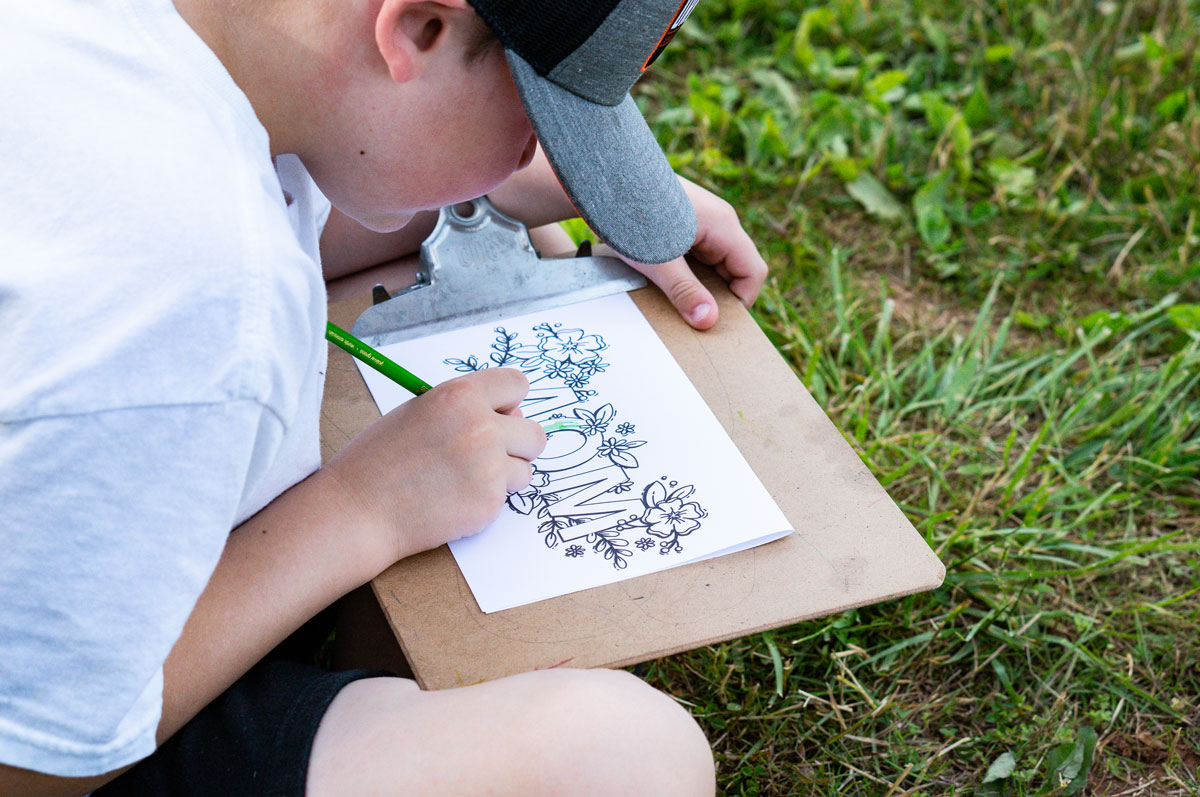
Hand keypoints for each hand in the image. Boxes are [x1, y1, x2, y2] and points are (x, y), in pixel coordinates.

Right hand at [325, 368, 546, 563]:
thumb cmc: (380, 460)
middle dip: (517, 445)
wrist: (358, 510)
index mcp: (460, 396)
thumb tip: (514, 415)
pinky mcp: (489, 503)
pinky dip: (485, 501)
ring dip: (503, 476)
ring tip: (461, 480)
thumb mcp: (419, 413)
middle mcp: (481, 427)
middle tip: (486, 456)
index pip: (517, 384)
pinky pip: (506, 498)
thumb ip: (466, 409)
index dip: (509, 402)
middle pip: (535, 433)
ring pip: (525, 469)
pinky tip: (452, 500)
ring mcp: (489, 467)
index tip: (499, 415)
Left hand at [618, 176, 767, 329]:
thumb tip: (708, 321)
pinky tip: (667, 281)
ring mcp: (703, 221)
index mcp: (724, 226)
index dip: (741, 301)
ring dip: (700, 285)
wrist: (604, 179)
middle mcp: (719, 222)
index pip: (753, 272)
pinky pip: (698, 255)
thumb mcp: (659, 260)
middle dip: (718, 296)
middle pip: (735, 269)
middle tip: (693, 315)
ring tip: (677, 300)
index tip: (714, 321)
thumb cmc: (633, 213)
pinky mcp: (685, 223)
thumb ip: (684, 291)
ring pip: (715, 264)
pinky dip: (688, 272)